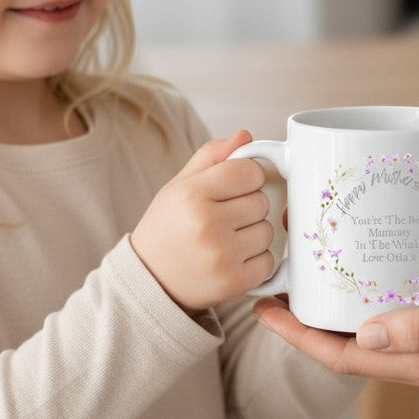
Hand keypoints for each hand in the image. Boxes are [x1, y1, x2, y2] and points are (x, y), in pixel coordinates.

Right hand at [130, 130, 275, 312]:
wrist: (150, 280)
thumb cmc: (168, 227)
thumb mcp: (179, 185)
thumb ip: (212, 156)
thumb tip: (246, 135)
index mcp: (192, 194)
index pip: (249, 171)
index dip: (247, 178)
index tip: (234, 188)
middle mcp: (206, 224)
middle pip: (261, 201)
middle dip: (249, 206)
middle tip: (225, 217)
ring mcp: (221, 256)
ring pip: (267, 231)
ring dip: (254, 233)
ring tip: (227, 239)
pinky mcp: (233, 283)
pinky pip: (268, 261)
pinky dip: (256, 260)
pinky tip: (232, 259)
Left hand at [253, 266, 418, 395]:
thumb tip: (364, 335)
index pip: (347, 358)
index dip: (301, 336)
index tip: (266, 309)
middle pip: (354, 348)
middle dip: (314, 321)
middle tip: (287, 284)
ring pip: (377, 334)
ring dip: (344, 310)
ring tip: (320, 276)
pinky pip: (404, 321)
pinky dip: (379, 301)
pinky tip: (375, 273)